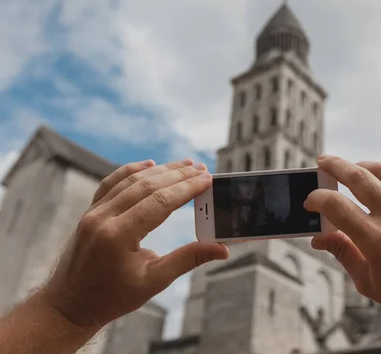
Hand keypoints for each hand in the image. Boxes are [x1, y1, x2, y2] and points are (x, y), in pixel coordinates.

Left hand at [40, 159, 228, 331]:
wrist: (70, 305)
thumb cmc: (113, 298)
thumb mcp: (154, 282)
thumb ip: (188, 259)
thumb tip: (222, 249)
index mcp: (118, 236)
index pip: (160, 202)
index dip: (187, 188)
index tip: (207, 179)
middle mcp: (102, 218)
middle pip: (147, 185)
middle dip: (178, 175)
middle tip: (202, 168)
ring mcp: (93, 213)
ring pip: (130, 180)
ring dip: (160, 170)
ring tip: (185, 165)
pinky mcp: (89, 212)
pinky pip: (111, 183)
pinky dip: (132, 171)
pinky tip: (149, 164)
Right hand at [305, 155, 380, 329]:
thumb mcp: (369, 283)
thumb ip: (343, 254)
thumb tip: (318, 238)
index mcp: (376, 242)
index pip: (337, 207)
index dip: (317, 199)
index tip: (310, 201)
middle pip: (358, 178)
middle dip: (335, 166)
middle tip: (322, 161)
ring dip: (361, 165)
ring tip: (348, 167)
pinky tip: (380, 172)